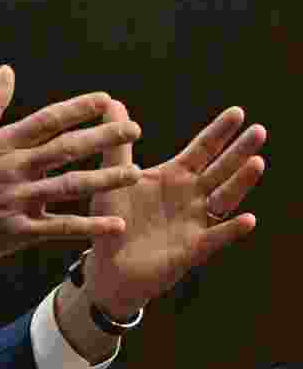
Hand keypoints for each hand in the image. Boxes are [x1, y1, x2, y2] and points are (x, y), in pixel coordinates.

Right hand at [0, 65, 141, 267]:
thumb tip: (7, 70)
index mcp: (3, 144)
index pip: (48, 119)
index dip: (79, 108)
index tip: (107, 100)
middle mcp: (13, 168)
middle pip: (67, 148)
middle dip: (104, 137)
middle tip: (134, 130)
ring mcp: (17, 200)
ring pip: (71, 186)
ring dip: (106, 179)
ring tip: (135, 173)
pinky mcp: (18, 230)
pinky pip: (61, 228)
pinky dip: (90, 226)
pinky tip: (116, 224)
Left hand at [85, 104, 266, 316]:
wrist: (109, 266)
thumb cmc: (114, 220)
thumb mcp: (113, 179)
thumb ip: (117, 145)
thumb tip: (112, 102)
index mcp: (174, 176)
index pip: (202, 150)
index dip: (219, 132)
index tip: (238, 112)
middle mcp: (191, 196)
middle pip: (220, 169)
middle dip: (239, 151)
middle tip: (259, 131)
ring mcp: (195, 222)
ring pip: (224, 199)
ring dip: (241, 182)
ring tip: (257, 163)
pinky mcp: (193, 249)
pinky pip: (216, 238)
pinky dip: (231, 229)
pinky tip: (247, 219)